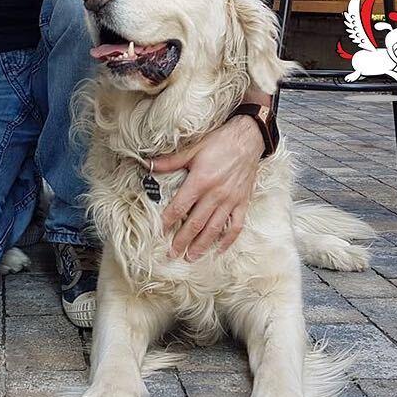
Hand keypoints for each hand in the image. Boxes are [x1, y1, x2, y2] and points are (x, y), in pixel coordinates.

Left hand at [151, 116, 264, 260]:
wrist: (248, 138)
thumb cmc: (219, 142)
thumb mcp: (192, 149)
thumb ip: (170, 161)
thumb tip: (148, 165)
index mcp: (200, 181)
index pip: (180, 207)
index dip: (168, 221)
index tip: (159, 232)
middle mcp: (215, 194)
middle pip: (196, 223)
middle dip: (182, 241)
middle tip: (172, 254)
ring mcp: (231, 200)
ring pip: (214, 229)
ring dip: (202, 245)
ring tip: (191, 257)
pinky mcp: (243, 202)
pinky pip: (236, 226)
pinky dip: (228, 240)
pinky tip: (219, 250)